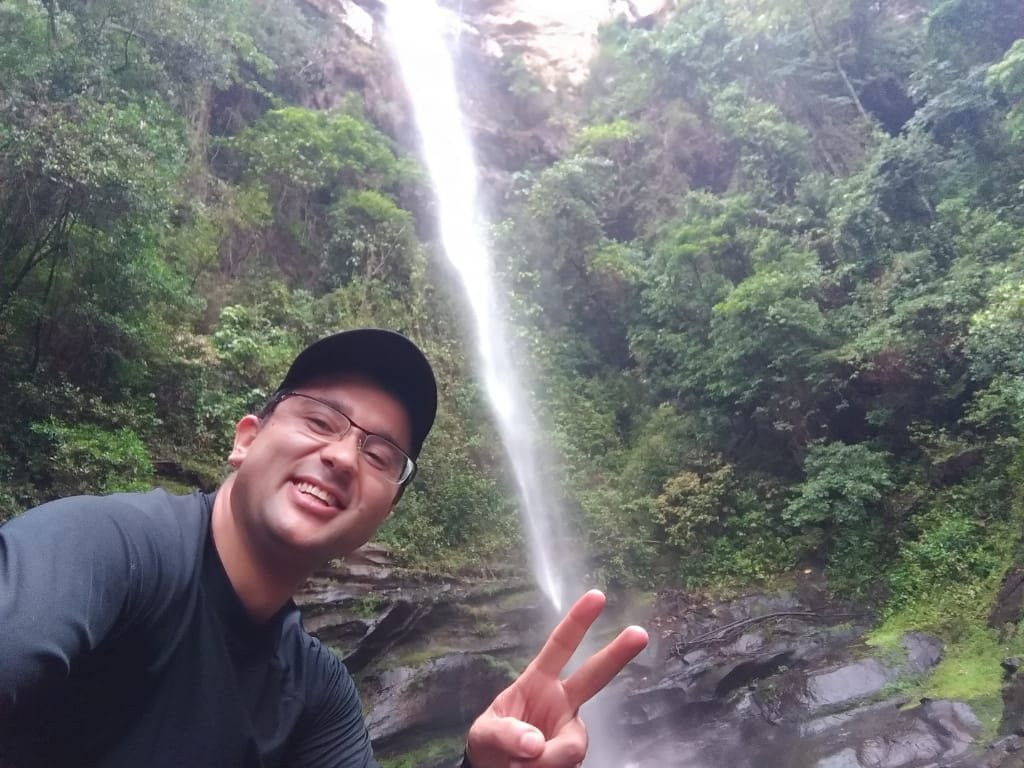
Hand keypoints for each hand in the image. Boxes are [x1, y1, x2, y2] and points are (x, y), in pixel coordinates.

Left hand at [465, 589, 648, 767]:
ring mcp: (571, 732)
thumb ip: (506, 734)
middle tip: (639, 633)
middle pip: (595, 676)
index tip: (597, 595)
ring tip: (519, 766)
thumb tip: (536, 744)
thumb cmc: (491, 746)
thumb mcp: (485, 734)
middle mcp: (563, 704)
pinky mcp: (575, 758)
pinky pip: (566, 766)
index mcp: (538, 683)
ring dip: (545, 760)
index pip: (560, 647)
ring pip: (572, 745)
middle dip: (617, 654)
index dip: (577, 621)